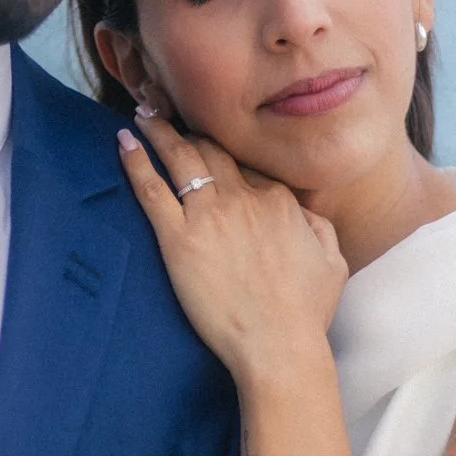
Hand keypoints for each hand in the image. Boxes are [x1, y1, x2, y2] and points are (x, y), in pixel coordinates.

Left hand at [118, 113, 347, 390]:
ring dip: (160, 130)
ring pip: (182, 157)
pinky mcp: (179, 239)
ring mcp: (209, 216)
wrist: (278, 346)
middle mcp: (244, 198)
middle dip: (191, 125)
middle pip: (213, 148)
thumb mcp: (332, 260)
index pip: (249, 164)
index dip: (229, 150)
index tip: (213, 139)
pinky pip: (153, 189)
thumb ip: (316, 224)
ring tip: (144, 111)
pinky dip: (136, 161)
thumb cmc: (306, 312)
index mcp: (279, 200)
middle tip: (170, 109)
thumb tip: (299, 208)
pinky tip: (124, 141)